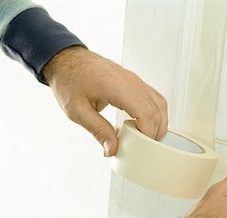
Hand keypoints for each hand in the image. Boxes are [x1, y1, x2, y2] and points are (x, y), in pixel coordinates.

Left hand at [42, 46, 167, 155]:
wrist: (67, 59)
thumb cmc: (69, 80)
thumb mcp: (77, 110)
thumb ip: (98, 130)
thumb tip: (112, 148)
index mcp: (117, 87)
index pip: (146, 113)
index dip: (148, 133)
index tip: (140, 146)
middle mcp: (131, 81)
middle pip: (156, 110)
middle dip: (154, 132)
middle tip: (142, 147)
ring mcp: (135, 80)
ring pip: (160, 104)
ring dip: (158, 123)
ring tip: (146, 137)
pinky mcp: (135, 81)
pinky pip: (154, 98)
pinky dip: (155, 113)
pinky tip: (146, 123)